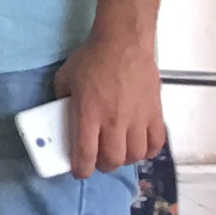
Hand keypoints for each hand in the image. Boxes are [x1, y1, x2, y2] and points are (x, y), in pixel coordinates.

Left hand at [54, 22, 164, 175]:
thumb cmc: (92, 58)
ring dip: (125, 159)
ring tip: (119, 152)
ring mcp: (137, 118)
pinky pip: (156, 143)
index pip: (86, 154)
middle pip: (112, 160)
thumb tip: (59, 114)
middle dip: (104, 166)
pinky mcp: (155, 113)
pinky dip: (148, 150)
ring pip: (135, 155)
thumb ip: (62, 100)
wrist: (123, 43)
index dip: (81, 169)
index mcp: (89, 114)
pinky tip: (140, 146)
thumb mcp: (65, 78)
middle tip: (99, 160)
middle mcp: (114, 121)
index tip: (79, 172)